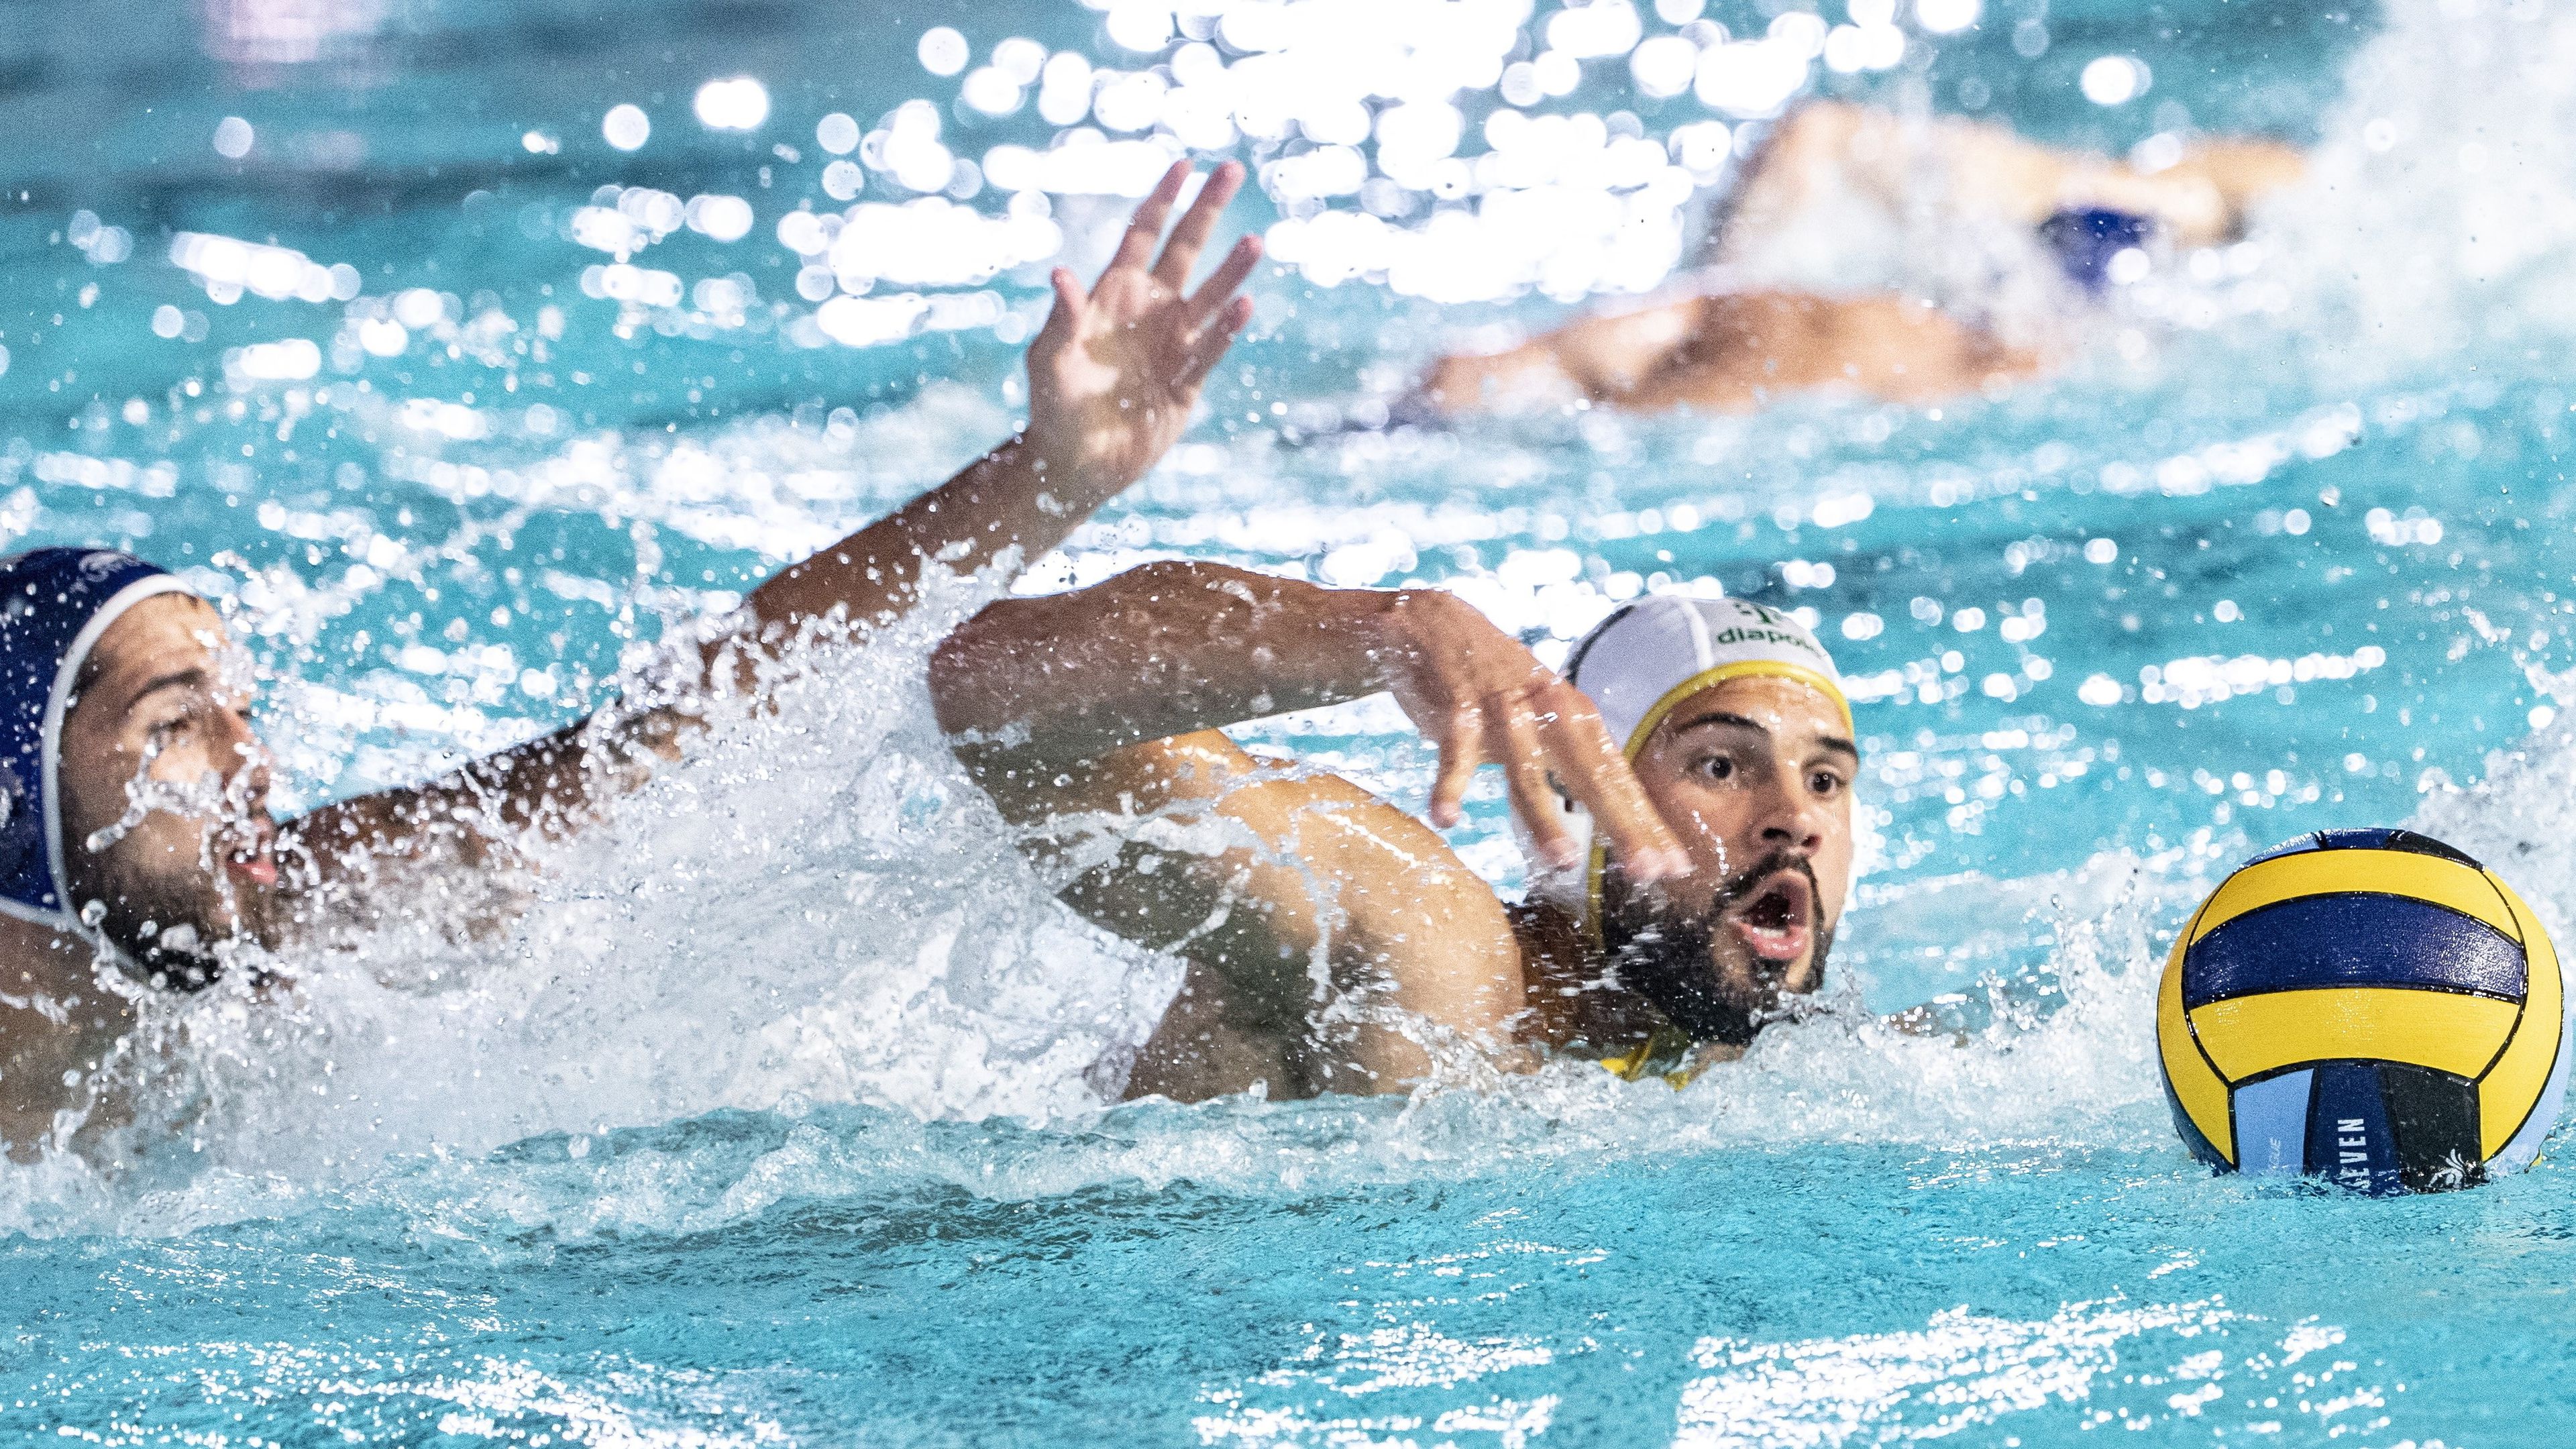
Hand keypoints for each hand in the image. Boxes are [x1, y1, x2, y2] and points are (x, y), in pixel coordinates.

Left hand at [1024, 161, 1260, 492]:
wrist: (1074, 463)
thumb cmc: (1053, 406)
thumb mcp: (1049, 360)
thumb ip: (1062, 319)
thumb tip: (1062, 275)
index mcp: (1115, 295)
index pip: (1143, 234)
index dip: (1163, 199)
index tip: (1185, 164)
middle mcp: (1150, 311)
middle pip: (1185, 250)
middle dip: (1207, 210)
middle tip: (1233, 169)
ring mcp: (1172, 344)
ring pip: (1209, 297)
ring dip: (1231, 271)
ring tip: (1255, 243)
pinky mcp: (1186, 383)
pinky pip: (1210, 350)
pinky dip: (1226, 330)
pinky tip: (1245, 305)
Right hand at [1366, 591, 1689, 881]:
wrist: (1435, 622)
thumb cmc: (1494, 688)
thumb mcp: (1542, 721)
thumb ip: (1571, 763)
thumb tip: (1615, 816)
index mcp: (1576, 718)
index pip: (1618, 779)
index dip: (1646, 823)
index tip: (1674, 867)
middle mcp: (1550, 710)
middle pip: (1591, 775)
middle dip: (1621, 823)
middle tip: (1646, 870)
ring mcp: (1504, 706)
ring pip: (1527, 769)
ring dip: (1543, 816)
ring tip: (1562, 860)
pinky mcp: (1458, 703)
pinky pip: (1455, 750)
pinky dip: (1450, 784)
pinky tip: (1446, 818)